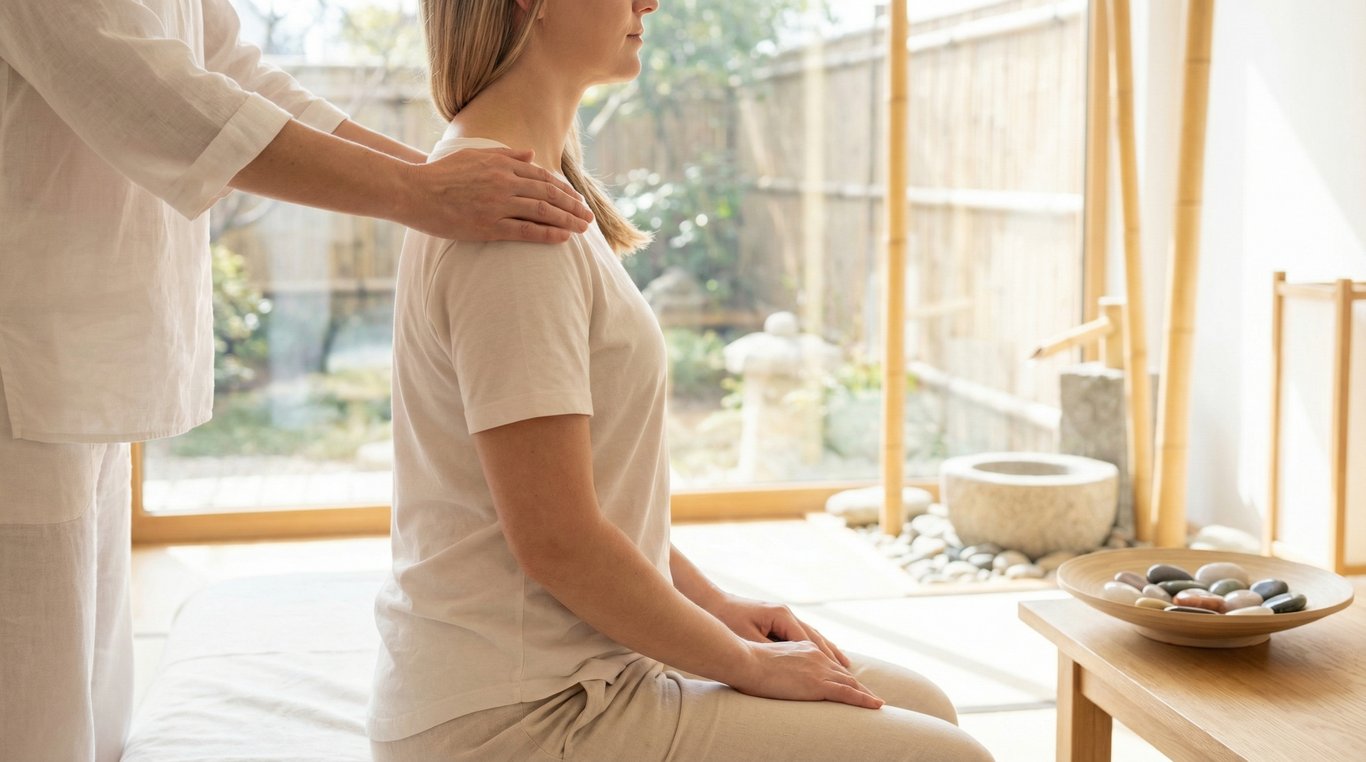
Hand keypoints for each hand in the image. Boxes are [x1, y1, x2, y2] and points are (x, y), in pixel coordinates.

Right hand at [400, 147, 593, 242]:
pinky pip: (525, 231)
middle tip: (589, 217)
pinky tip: (563, 238)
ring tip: (583, 229)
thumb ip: (504, 155)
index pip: (542, 177)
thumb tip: (531, 154)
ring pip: (542, 211)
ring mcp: (497, 205)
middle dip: (572, 205)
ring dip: (566, 220)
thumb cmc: (442, 174)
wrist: (414, 191)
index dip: (563, 189)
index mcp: (501, 166)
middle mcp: (504, 183)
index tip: (577, 199)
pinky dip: (547, 233)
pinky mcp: (488, 226)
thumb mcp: (474, 156)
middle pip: (548, 194)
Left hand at [710, 593, 850, 667]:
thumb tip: (790, 665)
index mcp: (782, 616)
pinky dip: (816, 647)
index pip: (809, 641)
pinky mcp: (777, 621)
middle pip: (816, 638)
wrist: (711, 602)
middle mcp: (787, 614)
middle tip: (853, 676)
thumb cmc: (726, 620)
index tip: (840, 676)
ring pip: (812, 636)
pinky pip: (802, 637)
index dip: (825, 660)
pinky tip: (824, 655)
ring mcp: (784, 616)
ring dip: (829, 652)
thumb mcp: (747, 638)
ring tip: (846, 666)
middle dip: (833, 658)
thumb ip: (769, 650)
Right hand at [729, 640, 882, 708]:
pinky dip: (864, 700)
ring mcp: (819, 669)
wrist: (745, 660)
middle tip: (871, 696)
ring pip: (850, 684)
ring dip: (866, 695)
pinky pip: (847, 694)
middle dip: (858, 686)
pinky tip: (876, 705)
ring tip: (877, 703)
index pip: (828, 664)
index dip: (841, 675)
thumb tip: (782, 674)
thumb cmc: (748, 662)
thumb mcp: (769, 658)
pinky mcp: (818, 684)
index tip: (851, 684)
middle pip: (843, 673)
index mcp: (804, 649)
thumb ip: (782, 664)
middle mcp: (816, 656)